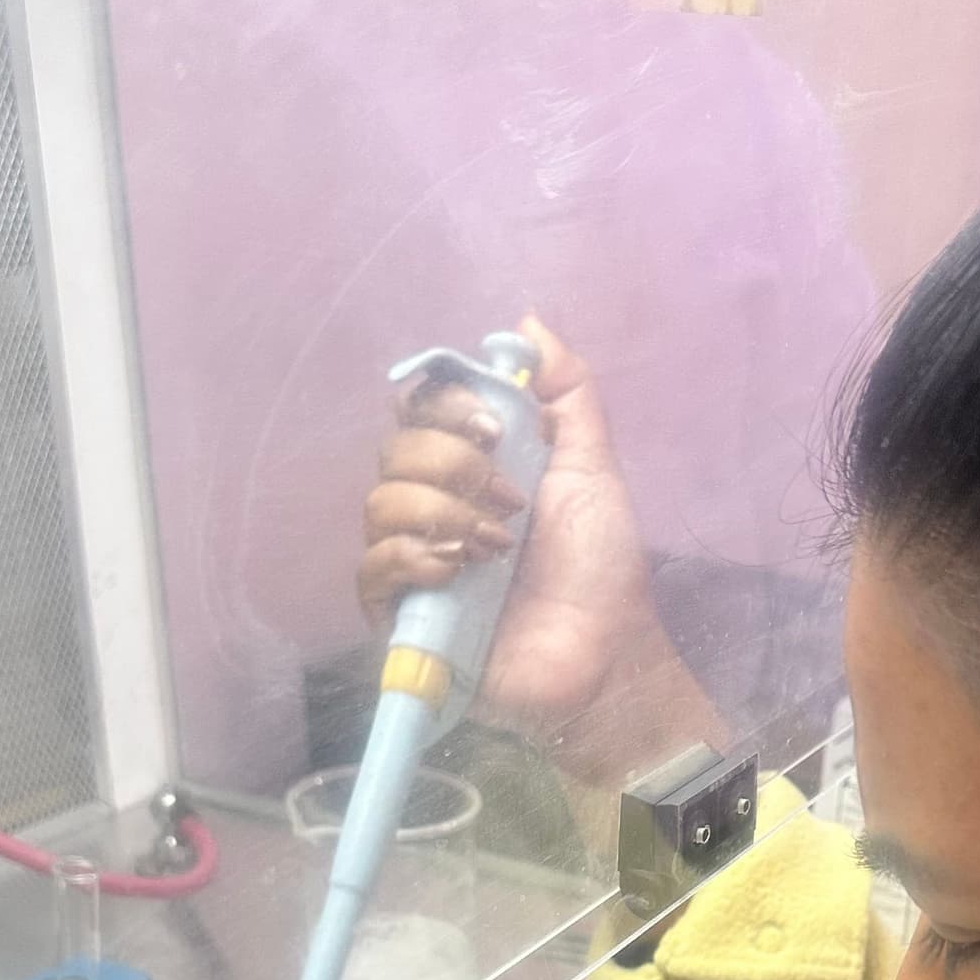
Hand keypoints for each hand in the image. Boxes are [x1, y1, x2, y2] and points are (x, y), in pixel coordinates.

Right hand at [358, 315, 723, 782]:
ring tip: (497, 549)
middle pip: (395, 452)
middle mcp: (433, 507)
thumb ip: (567, 392)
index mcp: (470, 466)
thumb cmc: (600, 568)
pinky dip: (414, 558)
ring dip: (443, 513)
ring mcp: (414, 562)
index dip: (442, 406)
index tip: (492, 427)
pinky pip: (372, 568)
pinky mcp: (401, 616)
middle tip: (511, 504)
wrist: (607, 655)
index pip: (418, 410)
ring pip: (379, 504)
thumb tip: (526, 324)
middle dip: (452, 466)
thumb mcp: (592, 465)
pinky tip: (459, 573)